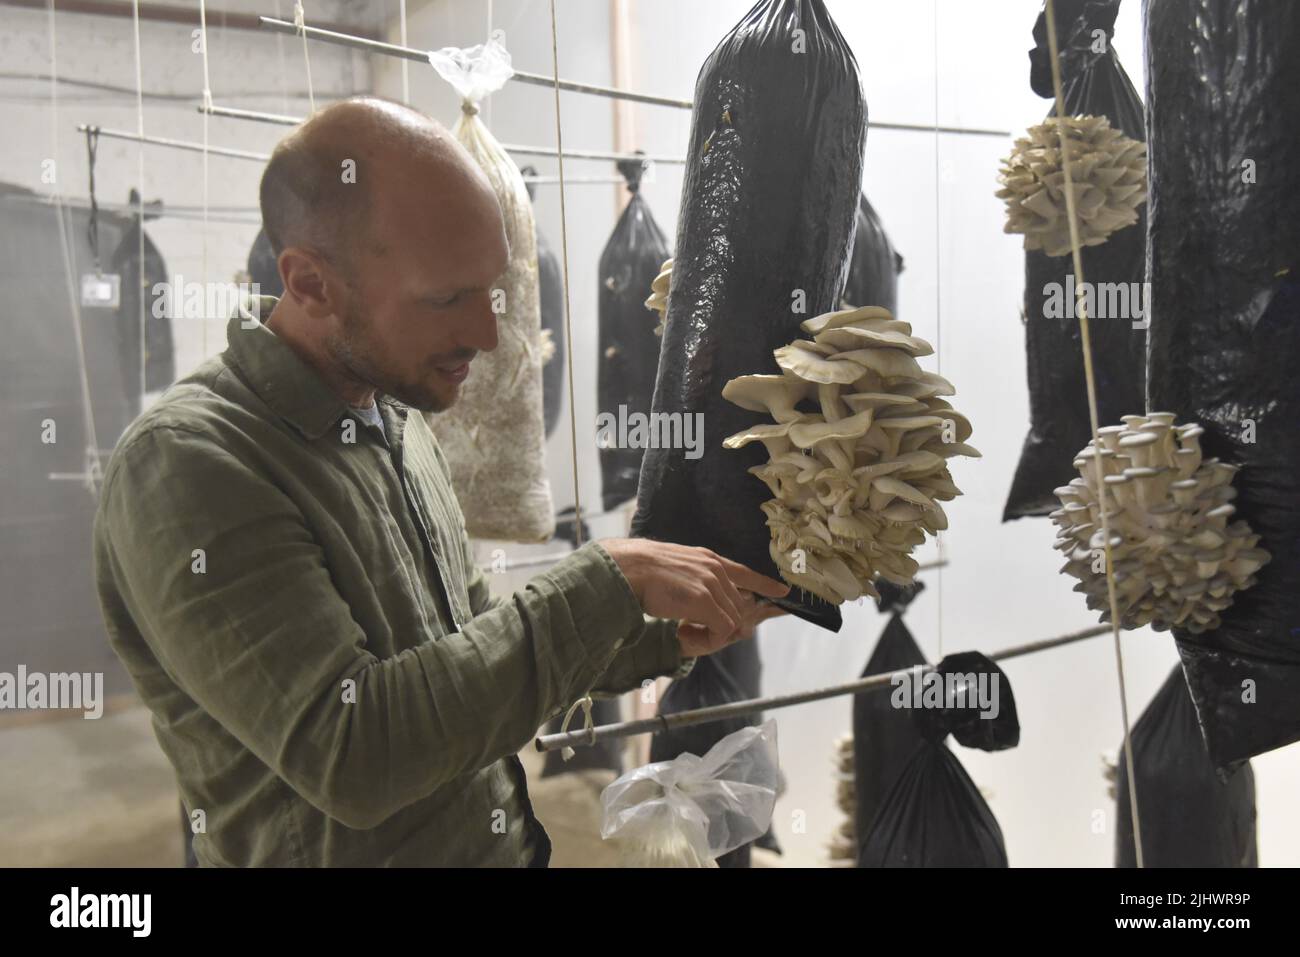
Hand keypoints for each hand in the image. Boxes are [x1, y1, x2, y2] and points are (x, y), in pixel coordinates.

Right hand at [600, 538, 790, 656]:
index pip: (745, 573)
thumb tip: (705, 605)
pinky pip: (721, 632)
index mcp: (709, 559)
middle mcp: (716, 570)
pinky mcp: (705, 602)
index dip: (765, 584)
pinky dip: (704, 640)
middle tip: (686, 633)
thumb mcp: (676, 569)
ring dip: (708, 636)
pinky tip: (680, 633)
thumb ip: (695, 582)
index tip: (782, 591)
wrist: (627, 569)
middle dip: (719, 627)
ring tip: (679, 632)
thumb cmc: (641, 571)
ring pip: (730, 622)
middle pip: (737, 609)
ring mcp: (712, 585)